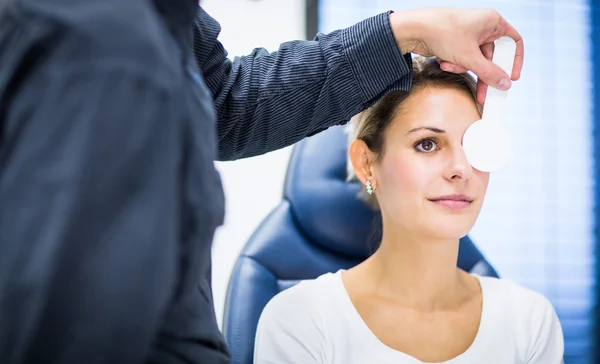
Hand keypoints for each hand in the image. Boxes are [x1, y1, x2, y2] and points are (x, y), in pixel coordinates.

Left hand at [390, 8, 523, 103]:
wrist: (413, 30)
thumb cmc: (443, 32)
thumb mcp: (469, 57)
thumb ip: (489, 73)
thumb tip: (505, 84)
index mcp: (493, 22)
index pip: (513, 42)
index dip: (514, 61)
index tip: (511, 78)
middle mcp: (483, 27)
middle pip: (492, 57)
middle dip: (483, 74)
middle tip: (484, 93)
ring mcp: (469, 35)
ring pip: (476, 61)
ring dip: (463, 68)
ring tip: (451, 66)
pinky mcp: (457, 44)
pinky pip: (463, 60)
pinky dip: (455, 64)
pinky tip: (443, 61)